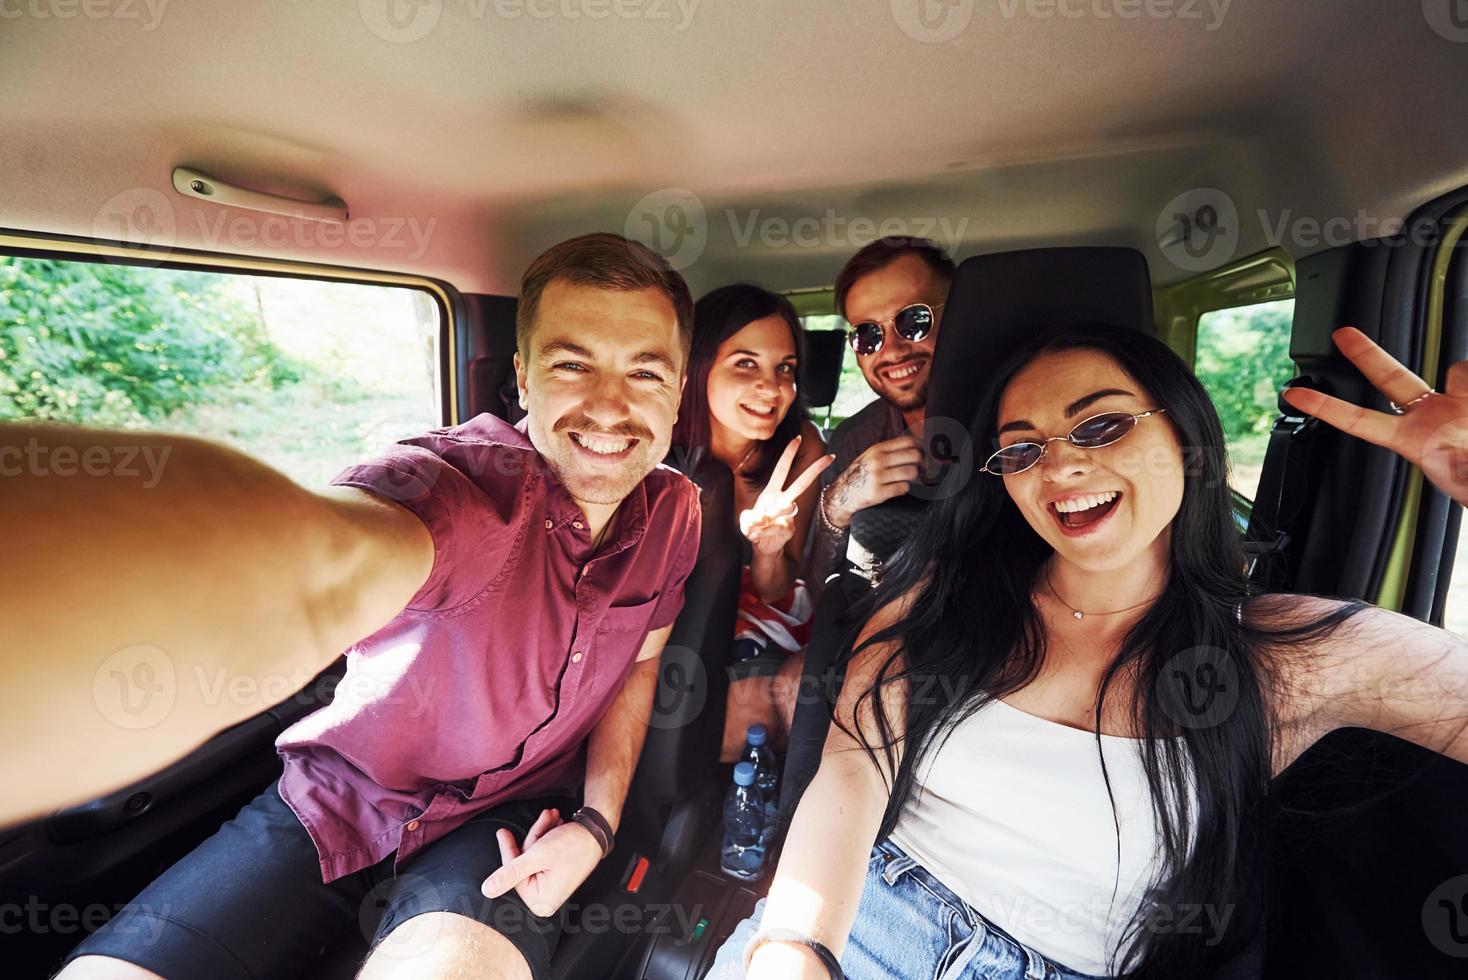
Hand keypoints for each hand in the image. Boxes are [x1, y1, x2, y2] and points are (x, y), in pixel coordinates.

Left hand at [480, 807, 601, 917]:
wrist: (599, 831)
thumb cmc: (573, 845)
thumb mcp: (537, 856)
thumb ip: (510, 873)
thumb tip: (486, 890)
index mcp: (540, 901)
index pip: (513, 875)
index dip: (509, 850)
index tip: (502, 832)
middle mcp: (546, 898)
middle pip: (523, 865)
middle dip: (533, 839)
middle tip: (544, 818)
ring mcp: (552, 887)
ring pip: (532, 857)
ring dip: (541, 834)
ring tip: (553, 817)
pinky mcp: (556, 875)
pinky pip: (542, 857)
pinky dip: (547, 838)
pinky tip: (556, 824)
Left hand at [739, 436, 834, 556]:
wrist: (762, 547)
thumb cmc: (753, 529)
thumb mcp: (746, 522)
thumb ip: (752, 518)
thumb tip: (766, 518)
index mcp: (771, 492)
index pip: (781, 470)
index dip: (788, 455)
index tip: (797, 439)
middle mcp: (783, 500)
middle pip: (802, 483)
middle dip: (816, 469)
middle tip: (830, 457)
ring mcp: (789, 514)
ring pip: (786, 508)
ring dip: (766, 520)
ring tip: (756, 528)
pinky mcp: (790, 528)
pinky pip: (778, 527)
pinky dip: (765, 532)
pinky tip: (761, 536)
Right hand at [821, 434, 922, 527]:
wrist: (842, 494)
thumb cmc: (861, 474)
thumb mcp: (871, 456)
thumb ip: (889, 450)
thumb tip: (917, 445)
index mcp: (877, 449)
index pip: (908, 441)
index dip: (921, 447)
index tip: (924, 453)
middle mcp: (877, 461)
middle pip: (914, 456)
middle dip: (923, 463)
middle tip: (923, 468)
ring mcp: (878, 477)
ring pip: (911, 472)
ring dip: (914, 477)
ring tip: (908, 479)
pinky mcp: (879, 492)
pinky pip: (903, 488)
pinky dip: (904, 488)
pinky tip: (898, 487)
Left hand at [1282, 326, 1467, 505]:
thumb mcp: (1465, 481)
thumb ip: (1460, 471)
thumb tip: (1453, 461)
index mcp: (1411, 440)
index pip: (1359, 422)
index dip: (1326, 408)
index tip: (1294, 396)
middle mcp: (1428, 416)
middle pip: (1391, 378)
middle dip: (1366, 354)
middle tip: (1341, 333)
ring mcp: (1454, 404)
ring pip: (1456, 374)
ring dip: (1464, 378)